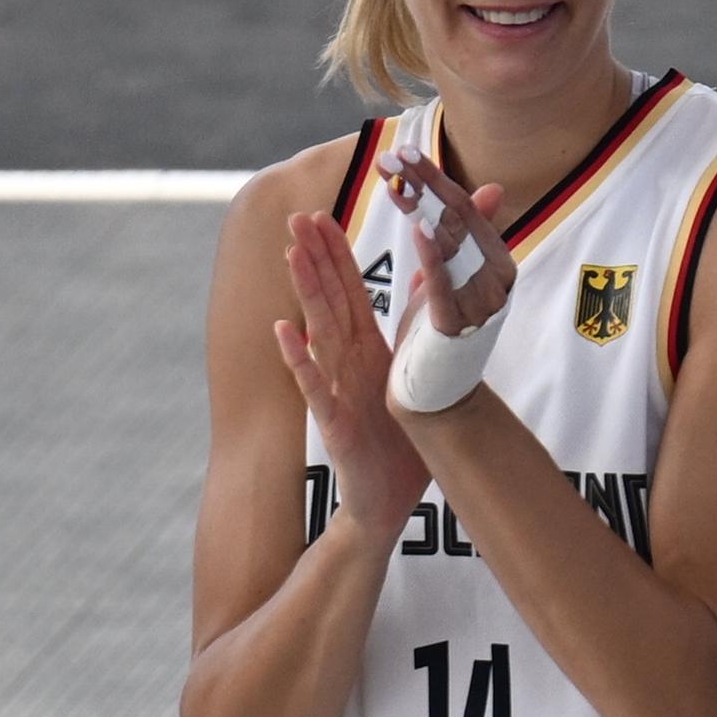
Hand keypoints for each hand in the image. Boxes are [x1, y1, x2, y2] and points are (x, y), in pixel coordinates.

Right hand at [275, 209, 429, 538]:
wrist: (392, 502)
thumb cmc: (400, 437)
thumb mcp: (412, 374)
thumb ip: (419, 322)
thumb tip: (432, 273)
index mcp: (367, 349)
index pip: (349, 291)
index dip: (334, 253)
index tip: (319, 215)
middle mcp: (348, 362)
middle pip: (329, 301)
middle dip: (314, 259)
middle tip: (296, 217)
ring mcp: (338, 390)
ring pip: (320, 334)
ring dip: (305, 294)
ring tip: (290, 255)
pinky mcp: (335, 424)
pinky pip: (315, 388)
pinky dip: (299, 360)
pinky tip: (284, 333)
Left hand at [379, 145, 512, 346]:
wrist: (441, 399)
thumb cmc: (441, 337)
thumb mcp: (452, 278)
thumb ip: (464, 235)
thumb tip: (494, 187)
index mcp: (497, 263)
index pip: (463, 210)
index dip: (433, 180)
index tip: (402, 153)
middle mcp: (495, 279)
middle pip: (457, 220)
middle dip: (422, 185)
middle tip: (391, 156)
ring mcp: (479, 302)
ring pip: (450, 245)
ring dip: (421, 207)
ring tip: (395, 179)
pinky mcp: (456, 326)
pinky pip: (444, 285)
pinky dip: (433, 255)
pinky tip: (419, 228)